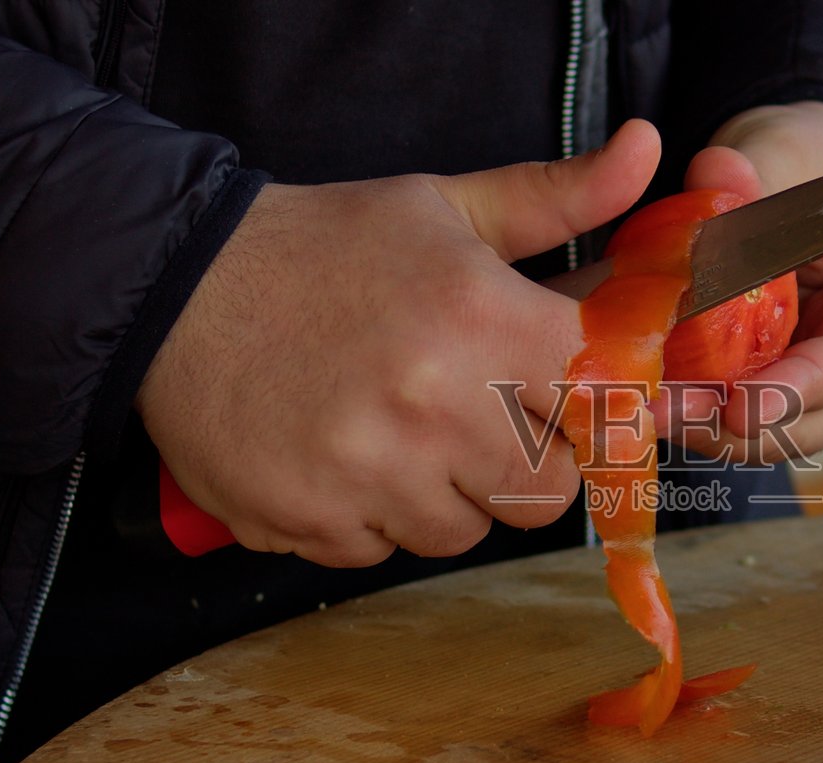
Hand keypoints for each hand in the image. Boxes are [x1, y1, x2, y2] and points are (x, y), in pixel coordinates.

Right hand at [136, 120, 661, 566]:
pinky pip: (381, 552)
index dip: (592, 409)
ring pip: (465, 533)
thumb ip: (558, 197)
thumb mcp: (445, 207)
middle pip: (548, 493)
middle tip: (476, 419)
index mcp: (483, 319)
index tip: (563, 399)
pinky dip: (371, 519)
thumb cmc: (325, 248)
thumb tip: (648, 149)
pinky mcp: (310, 522)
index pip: (605, 409)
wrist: (174, 287)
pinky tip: (342, 459)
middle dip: (523, 462)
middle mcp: (434, 405)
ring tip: (398, 432)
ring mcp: (369, 474)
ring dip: (445, 496)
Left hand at [655, 102, 822, 463]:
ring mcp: (816, 397)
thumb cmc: (810, 171)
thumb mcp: (787, 158)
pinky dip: (686, 415)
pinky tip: (639, 396)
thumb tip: (714, 170)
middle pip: (805, 424)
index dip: (797, 392)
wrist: (794, 183)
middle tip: (664, 409)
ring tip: (641, 406)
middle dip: (732, 424)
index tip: (742, 407)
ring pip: (761, 439)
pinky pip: (726, 424)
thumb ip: (754, 173)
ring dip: (699, 427)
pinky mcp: (765, 401)